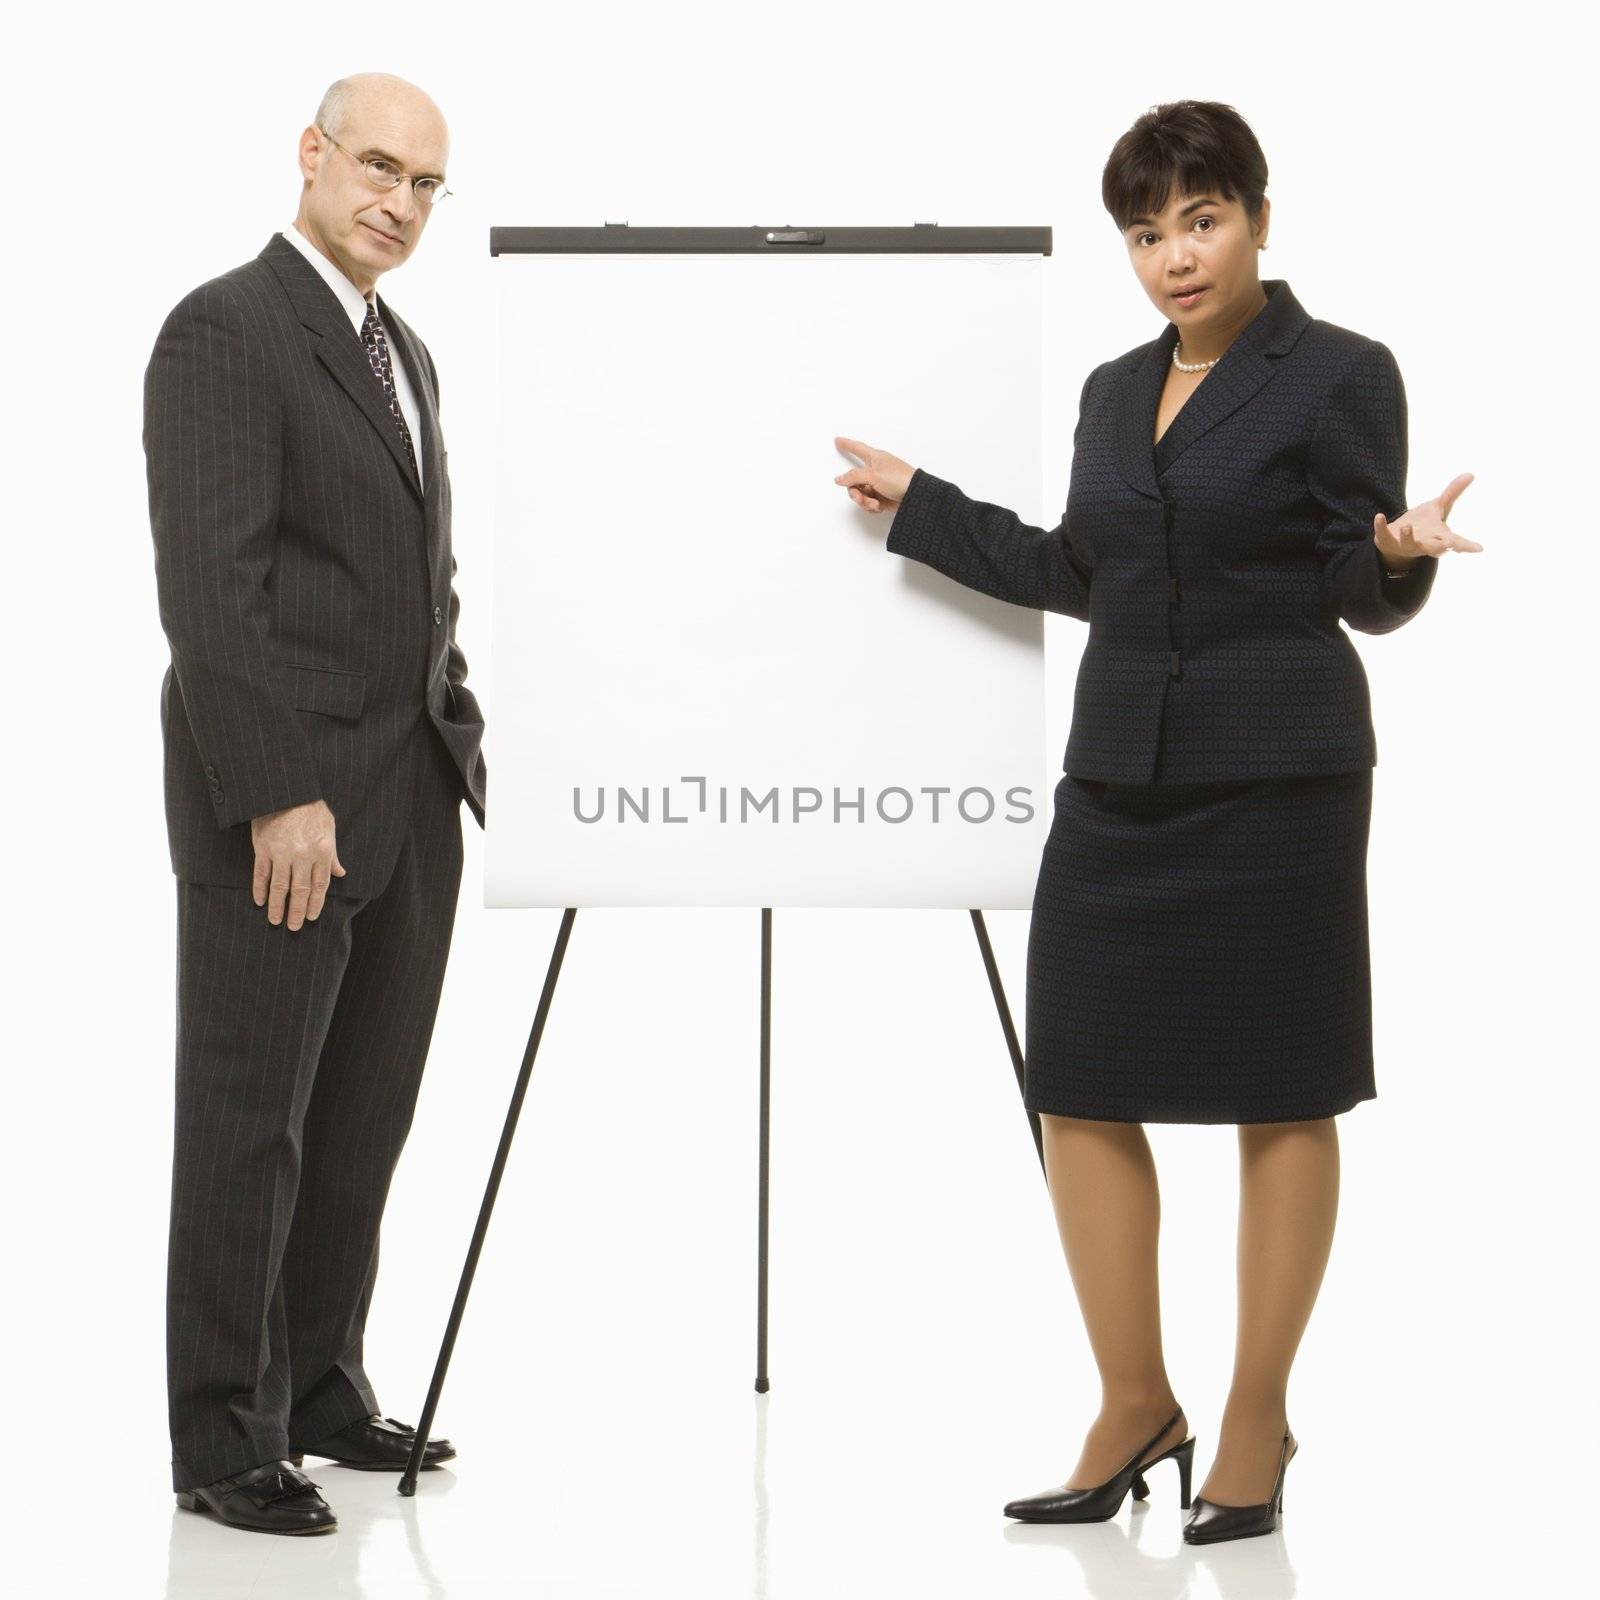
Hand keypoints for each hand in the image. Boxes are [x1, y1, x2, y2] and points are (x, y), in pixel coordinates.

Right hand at [250, 799, 344, 930]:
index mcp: (322, 851)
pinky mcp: (263, 848)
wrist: (287, 791)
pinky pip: (261, 874)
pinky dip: (260, 889)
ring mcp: (281, 853)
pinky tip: (260, 901)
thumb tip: (340, 873)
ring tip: (276, 921)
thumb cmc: (311, 809)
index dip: (315, 904)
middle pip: (300, 890)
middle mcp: (302, 855)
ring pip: (280, 887)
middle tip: (294, 927)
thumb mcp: (329, 828)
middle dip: (297, 911)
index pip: (320, 885)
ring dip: (278, 906)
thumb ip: (333, 853)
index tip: (311, 917)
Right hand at [833, 436, 915, 512]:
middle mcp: (875, 471)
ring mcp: (878, 485)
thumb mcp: (873, 475)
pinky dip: (872, 506)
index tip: (838, 440)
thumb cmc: (899, 479)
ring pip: (861, 494)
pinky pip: (869, 502)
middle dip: (855, 492)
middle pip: (854, 480)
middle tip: (859, 497)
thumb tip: (839, 479)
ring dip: (865, 501)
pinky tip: (879, 506)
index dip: (847, 444)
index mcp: (874, 458)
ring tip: (874, 503)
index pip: (857, 448)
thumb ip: (854, 477)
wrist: (916, 496)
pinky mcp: (883, 497)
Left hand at [1374, 472, 1482, 571]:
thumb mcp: (1438, 507)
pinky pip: (1383, 535)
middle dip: (1440, 547)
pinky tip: (1379, 516)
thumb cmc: (1423, 524)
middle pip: (1435, 549)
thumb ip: (1452, 492)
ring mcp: (1406, 544)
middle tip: (1448, 545)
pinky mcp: (1388, 540)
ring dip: (1408, 536)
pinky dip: (1380, 526)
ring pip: (1409, 544)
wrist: (1395, 539)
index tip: (1478, 548)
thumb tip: (1470, 474)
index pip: (1456, 542)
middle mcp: (1425, 543)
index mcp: (1439, 537)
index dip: (1467, 545)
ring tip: (1407, 527)